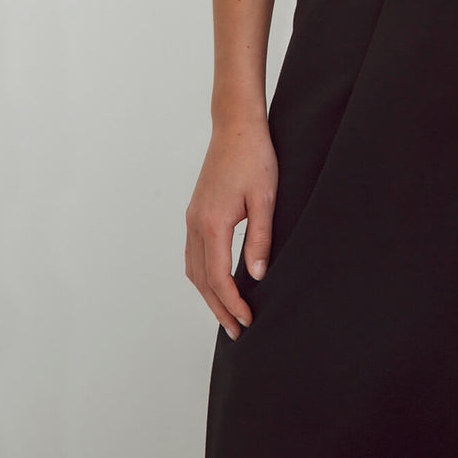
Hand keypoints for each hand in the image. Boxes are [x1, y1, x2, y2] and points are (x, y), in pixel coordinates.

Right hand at [185, 114, 278, 339]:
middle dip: (219, 308)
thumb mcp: (265, 198)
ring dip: (208, 295)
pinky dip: (203, 275)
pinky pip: (193, 254)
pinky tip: (216, 281)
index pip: (219, 278)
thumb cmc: (254, 157)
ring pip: (194, 269)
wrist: (236, 126)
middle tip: (238, 331)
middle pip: (202, 280)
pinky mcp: (195, 211)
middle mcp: (196, 224)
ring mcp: (192, 218)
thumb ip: (260, 238)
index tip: (248, 321)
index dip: (232, 304)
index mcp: (212, 223)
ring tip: (227, 313)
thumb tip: (256, 276)